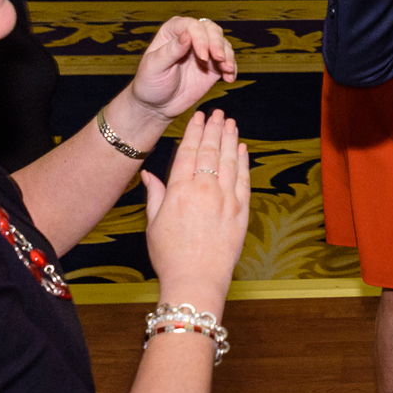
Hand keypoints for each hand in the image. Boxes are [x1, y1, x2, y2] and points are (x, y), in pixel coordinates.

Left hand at [126, 15, 238, 120]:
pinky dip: (232, 69)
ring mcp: (203, 52)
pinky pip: (228, 62)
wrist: (157, 106)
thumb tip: (187, 35)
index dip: (200, 38)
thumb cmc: (150, 83)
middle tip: (219, 59)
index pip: (192, 26)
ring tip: (226, 70)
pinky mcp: (213, 67)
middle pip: (211, 30)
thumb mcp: (154, 67)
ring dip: (228, 55)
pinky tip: (229, 78)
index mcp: (172, 32)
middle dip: (218, 44)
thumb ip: (170, 50)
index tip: (202, 56)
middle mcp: (190, 38)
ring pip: (223, 44)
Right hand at [142, 110, 249, 306]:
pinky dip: (244, 161)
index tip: (198, 117)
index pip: (188, 152)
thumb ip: (155, 194)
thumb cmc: (170, 256)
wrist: (196, 280)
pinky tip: (242, 149)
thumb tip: (149, 174)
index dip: (194, 131)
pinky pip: (244, 180)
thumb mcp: (154, 224)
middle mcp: (204, 190)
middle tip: (217, 112)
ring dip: (230, 139)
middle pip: (210, 151)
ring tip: (230, 122)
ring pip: (229, 161)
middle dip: (214, 129)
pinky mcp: (241, 212)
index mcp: (179, 191)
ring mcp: (226, 200)